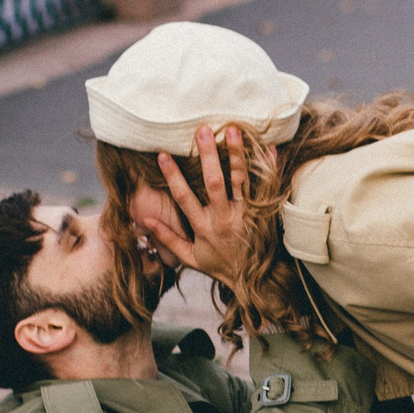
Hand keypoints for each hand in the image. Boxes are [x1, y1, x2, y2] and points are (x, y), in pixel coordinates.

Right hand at [129, 125, 270, 289]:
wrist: (253, 282)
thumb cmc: (220, 266)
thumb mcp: (190, 257)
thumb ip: (168, 238)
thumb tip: (145, 221)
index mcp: (204, 227)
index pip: (184, 198)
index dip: (172, 176)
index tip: (162, 155)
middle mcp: (224, 219)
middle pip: (214, 183)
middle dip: (207, 156)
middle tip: (202, 130)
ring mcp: (245, 215)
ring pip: (240, 180)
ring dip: (236, 154)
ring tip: (233, 130)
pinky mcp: (263, 214)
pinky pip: (266, 188)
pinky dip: (267, 168)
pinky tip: (269, 148)